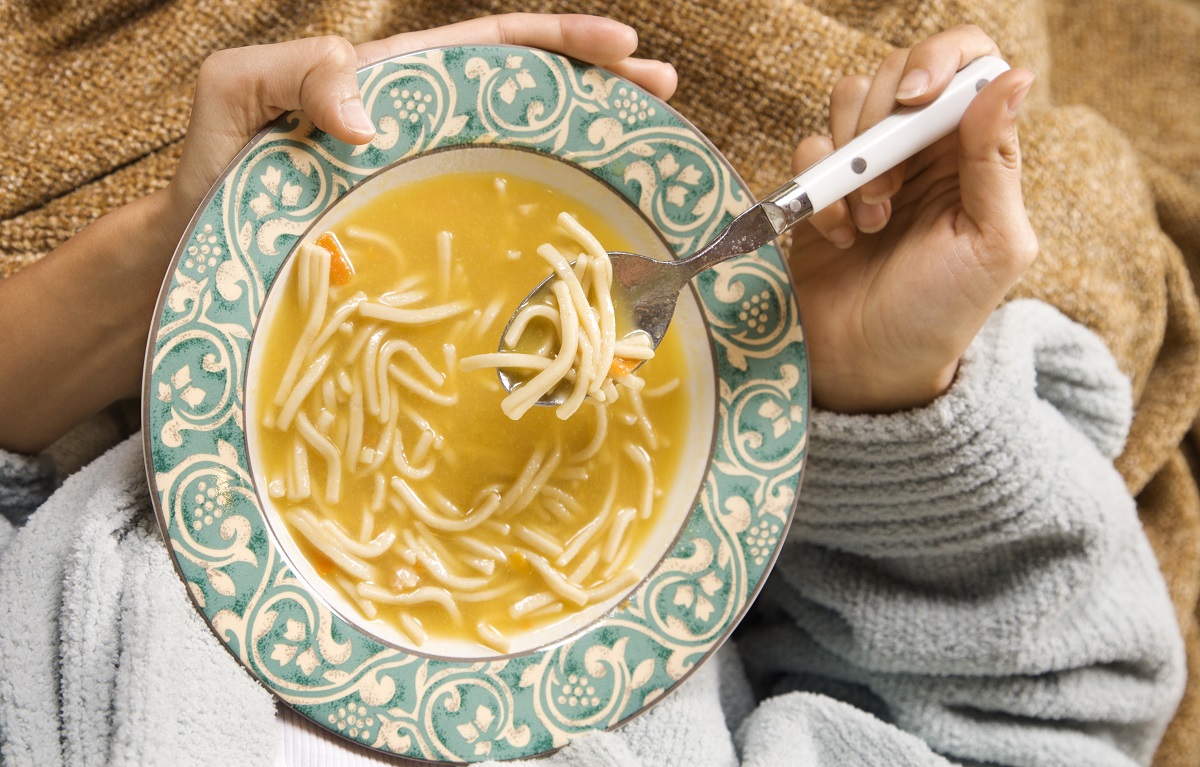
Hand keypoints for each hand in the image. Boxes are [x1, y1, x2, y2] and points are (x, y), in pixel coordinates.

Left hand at [0, 14, 677, 453]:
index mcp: (397, 86)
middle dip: (601, 85)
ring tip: (649, 155)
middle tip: (664, 93)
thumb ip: (291, 73)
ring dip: (590, 152)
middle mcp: (427, 134)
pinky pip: (499, 226)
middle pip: (529, 95)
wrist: (194, 266)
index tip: (623, 49)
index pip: (493, 47)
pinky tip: (590, 243)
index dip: (559, 41)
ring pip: (526, 159)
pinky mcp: (430, 246)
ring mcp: (434, 191)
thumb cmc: (214, 183)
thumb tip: (370, 115)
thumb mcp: (233, 100)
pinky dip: (550, 227)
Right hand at [787, 26, 1036, 413]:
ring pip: (849, 99)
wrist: (869, 368)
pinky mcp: (821, 188)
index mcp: (976, 152)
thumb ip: (997, 162)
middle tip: (889, 187)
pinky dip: (820, 190)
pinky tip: (841, 236)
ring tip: (871, 220)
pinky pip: (809, 150)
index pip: (968, 63)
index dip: (940, 61)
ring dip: (854, 156)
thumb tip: (1010, 79)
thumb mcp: (992, 245)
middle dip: (886, 122)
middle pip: (898, 72)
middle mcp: (924, 149)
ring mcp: (869, 166)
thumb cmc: (940, 315)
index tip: (915, 103)